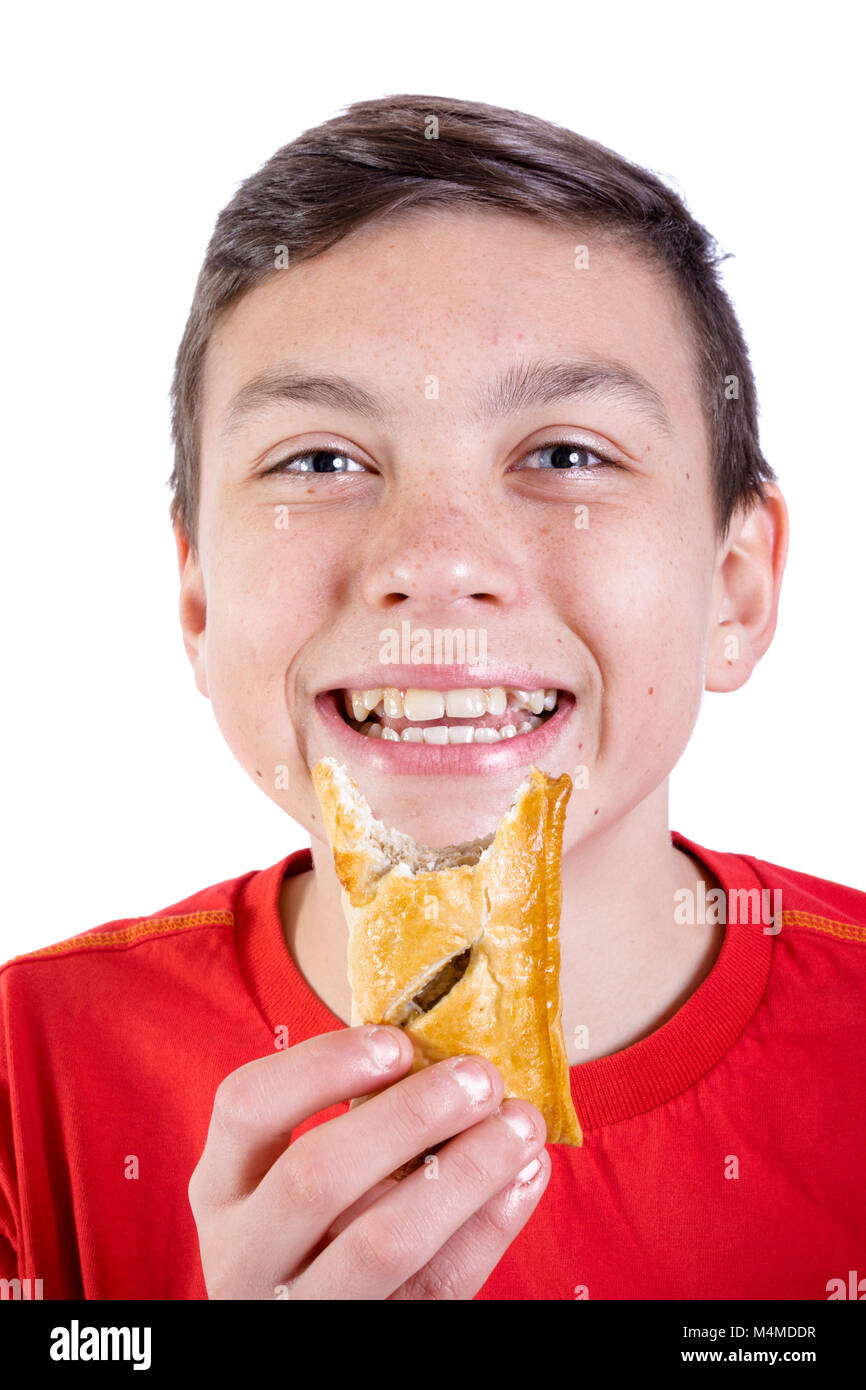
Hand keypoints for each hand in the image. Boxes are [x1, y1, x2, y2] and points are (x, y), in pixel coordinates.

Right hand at [188, 1025, 549, 1298]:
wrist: (318, 1317)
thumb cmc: (318, 1226)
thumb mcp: (297, 1176)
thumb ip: (355, 1121)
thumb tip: (452, 1056)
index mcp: (223, 1187)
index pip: (247, 1105)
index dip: (323, 1065)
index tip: (399, 1042)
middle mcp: (245, 1253)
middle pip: (317, 1175)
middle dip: (410, 1116)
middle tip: (481, 1077)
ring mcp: (301, 1311)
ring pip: (384, 1241)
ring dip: (466, 1171)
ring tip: (520, 1125)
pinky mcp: (370, 1341)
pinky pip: (437, 1286)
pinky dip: (490, 1227)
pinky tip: (525, 1178)